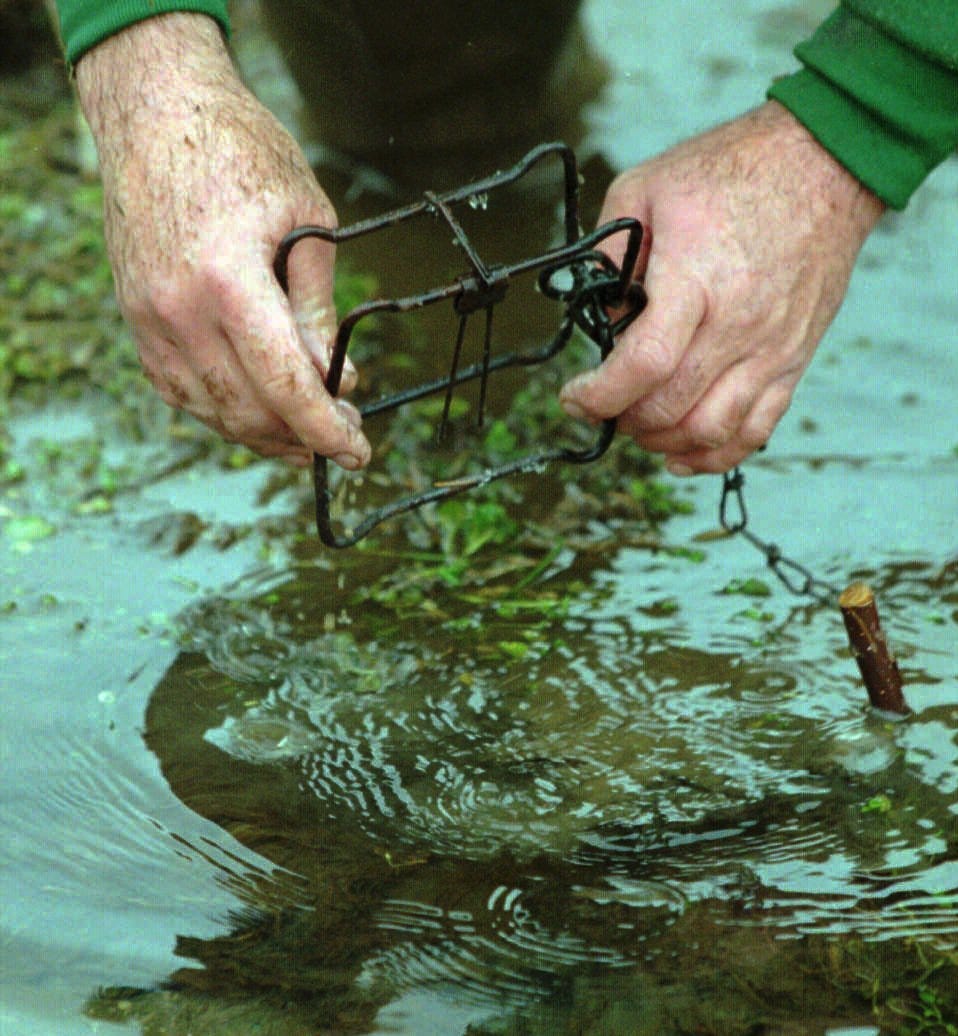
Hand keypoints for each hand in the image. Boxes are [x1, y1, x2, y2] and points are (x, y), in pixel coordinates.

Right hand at [75, 13, 369, 467]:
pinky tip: (258, 413)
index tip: (357, 452)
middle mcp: (180, 308)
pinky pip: (180, 390)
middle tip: (346, 439)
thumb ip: (317, 309)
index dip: (325, 430)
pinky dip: (223, 411)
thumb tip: (338, 379)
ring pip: (213, 409)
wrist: (155, 109)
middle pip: (249, 409)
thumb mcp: (308, 219)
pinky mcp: (136, 318)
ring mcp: (149, 317)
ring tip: (308, 435)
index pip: (284, 384)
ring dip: (266, 434)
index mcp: (229, 280)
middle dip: (304, 437)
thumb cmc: (240, 149)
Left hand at [560, 102, 883, 474]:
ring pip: (711, 431)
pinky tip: (682, 453)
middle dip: (623, 419)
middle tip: (603, 406)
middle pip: (671, 408)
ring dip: (663, 442)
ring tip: (639, 425)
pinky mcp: (793, 360)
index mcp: (695, 280)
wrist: (824, 163)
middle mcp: (737, 324)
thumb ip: (609, 254)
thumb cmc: (734, 171)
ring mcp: (771, 348)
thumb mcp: (645, 187)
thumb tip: (602, 316)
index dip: (599, 396)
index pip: (643, 365)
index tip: (575, 398)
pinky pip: (755, 430)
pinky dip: (714, 455)